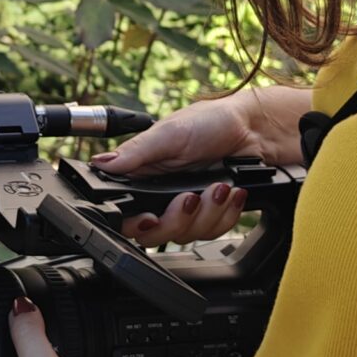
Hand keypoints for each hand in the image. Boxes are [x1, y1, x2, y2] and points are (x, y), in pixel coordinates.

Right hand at [92, 88, 305, 245]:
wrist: (255, 129)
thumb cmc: (211, 122)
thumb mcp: (169, 133)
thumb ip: (135, 153)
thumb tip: (101, 163)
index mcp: (143, 175)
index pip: (125, 213)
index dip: (135, 223)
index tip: (151, 217)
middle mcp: (161, 195)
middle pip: (155, 234)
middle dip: (177, 220)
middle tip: (190, 198)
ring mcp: (187, 208)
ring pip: (187, 235)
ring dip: (208, 212)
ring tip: (220, 186)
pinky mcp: (211, 213)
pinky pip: (213, 231)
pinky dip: (226, 214)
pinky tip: (232, 193)